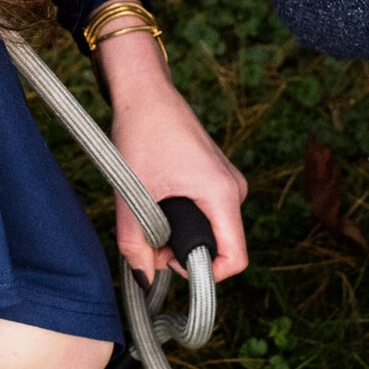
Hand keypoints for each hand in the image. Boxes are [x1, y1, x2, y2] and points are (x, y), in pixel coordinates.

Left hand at [96, 4, 250, 281]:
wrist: (144, 92)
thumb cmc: (141, 134)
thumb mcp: (132, 195)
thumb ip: (134, 243)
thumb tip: (142, 276)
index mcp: (223, 195)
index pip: (236, 259)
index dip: (204, 274)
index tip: (169, 263)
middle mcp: (234, 189)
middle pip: (221, 245)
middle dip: (184, 252)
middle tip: (148, 239)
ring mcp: (227, 180)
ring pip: (211, 228)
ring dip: (180, 233)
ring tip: (147, 216)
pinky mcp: (216, 174)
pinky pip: (208, 211)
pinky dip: (183, 217)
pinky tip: (156, 202)